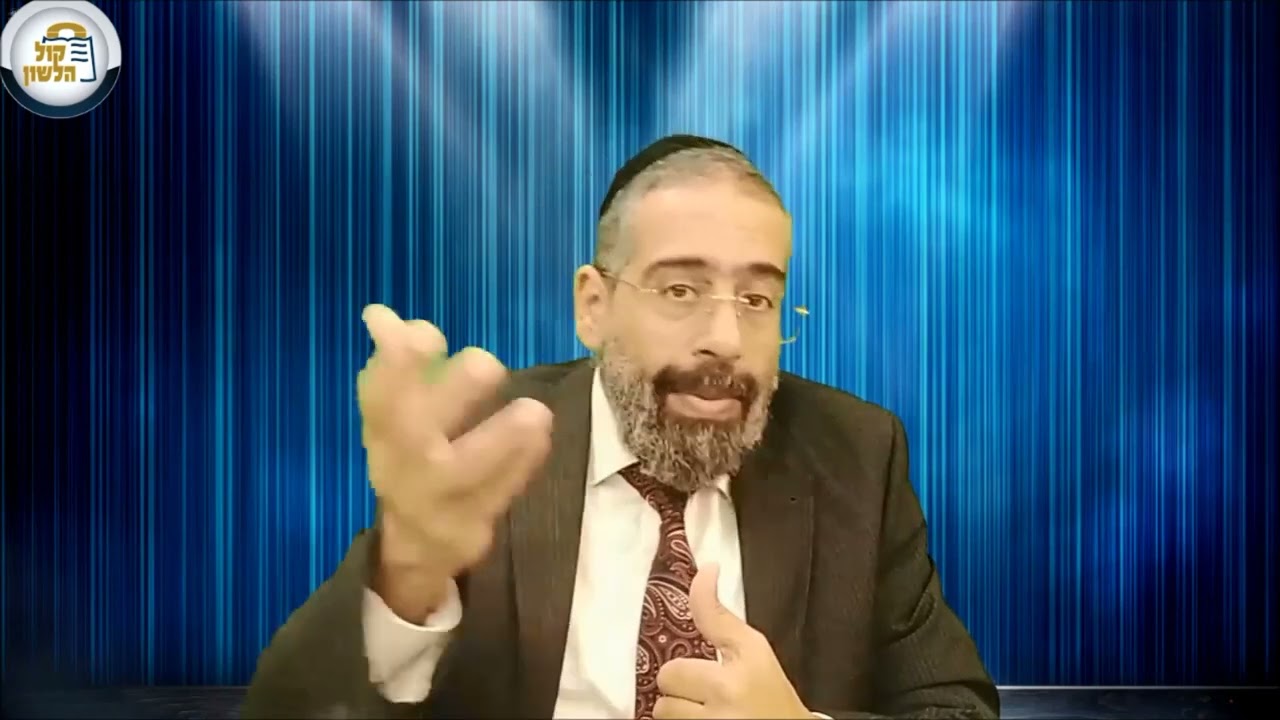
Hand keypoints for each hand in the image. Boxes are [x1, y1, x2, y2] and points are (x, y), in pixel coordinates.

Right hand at [358, 304, 552, 619]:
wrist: (415, 546)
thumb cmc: (410, 457)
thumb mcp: (395, 415)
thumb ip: (396, 363)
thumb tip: (384, 316)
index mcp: (382, 431)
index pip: (379, 395)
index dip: (399, 364)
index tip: (428, 333)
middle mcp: (402, 465)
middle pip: (414, 431)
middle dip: (449, 395)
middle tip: (486, 364)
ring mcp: (436, 500)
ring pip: (464, 469)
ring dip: (500, 437)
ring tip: (535, 410)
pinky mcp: (470, 527)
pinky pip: (501, 494)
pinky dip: (523, 463)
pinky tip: (541, 436)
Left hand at [653, 564, 811, 719]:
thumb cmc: (775, 704)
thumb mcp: (759, 659)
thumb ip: (725, 625)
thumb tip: (706, 574)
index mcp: (749, 662)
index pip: (713, 616)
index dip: (703, 591)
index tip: (707, 570)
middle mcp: (729, 690)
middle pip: (669, 673)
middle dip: (680, 684)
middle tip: (702, 691)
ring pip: (663, 707)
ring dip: (678, 710)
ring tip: (704, 712)